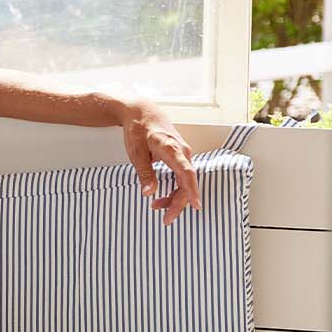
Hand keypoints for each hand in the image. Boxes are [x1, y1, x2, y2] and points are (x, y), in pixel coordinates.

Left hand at [118, 100, 200, 223]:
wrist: (141, 111)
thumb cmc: (138, 128)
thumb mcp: (135, 151)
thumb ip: (144, 172)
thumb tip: (149, 192)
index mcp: (172, 149)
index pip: (187, 173)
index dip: (192, 190)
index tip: (196, 206)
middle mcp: (182, 152)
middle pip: (186, 182)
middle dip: (178, 203)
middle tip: (166, 220)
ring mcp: (182, 154)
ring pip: (184, 181)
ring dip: (174, 197)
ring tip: (157, 208)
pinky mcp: (178, 157)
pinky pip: (181, 176)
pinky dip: (173, 188)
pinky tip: (161, 196)